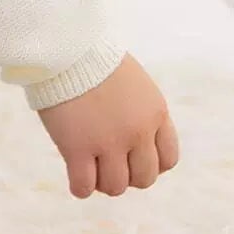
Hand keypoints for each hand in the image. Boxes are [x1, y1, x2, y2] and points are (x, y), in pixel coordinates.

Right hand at [37, 52, 178, 197]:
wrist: (65, 46)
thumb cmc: (93, 58)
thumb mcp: (134, 84)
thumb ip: (140, 112)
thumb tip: (134, 141)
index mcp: (155, 114)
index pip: (168, 159)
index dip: (150, 164)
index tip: (132, 159)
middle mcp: (137, 132)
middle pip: (144, 178)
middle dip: (127, 175)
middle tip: (107, 163)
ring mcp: (108, 142)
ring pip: (115, 187)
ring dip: (103, 182)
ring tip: (89, 169)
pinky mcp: (77, 148)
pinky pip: (84, 186)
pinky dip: (80, 187)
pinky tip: (75, 177)